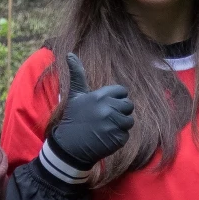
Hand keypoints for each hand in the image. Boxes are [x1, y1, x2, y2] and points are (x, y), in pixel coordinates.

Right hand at [48, 53, 134, 169]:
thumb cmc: (73, 118)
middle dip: (120, 111)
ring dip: (120, 125)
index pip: (122, 92)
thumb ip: (77, 74)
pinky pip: (126, 135)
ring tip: (105, 128)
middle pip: (128, 106)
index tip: (106, 106)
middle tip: (105, 119)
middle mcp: (108, 109)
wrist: (69, 146)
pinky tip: (105, 138)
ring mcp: (113, 124)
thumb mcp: (75, 95)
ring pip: (129, 121)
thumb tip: (70, 53)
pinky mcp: (117, 139)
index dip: (116, 98)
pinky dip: (118, 138)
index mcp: (100, 96)